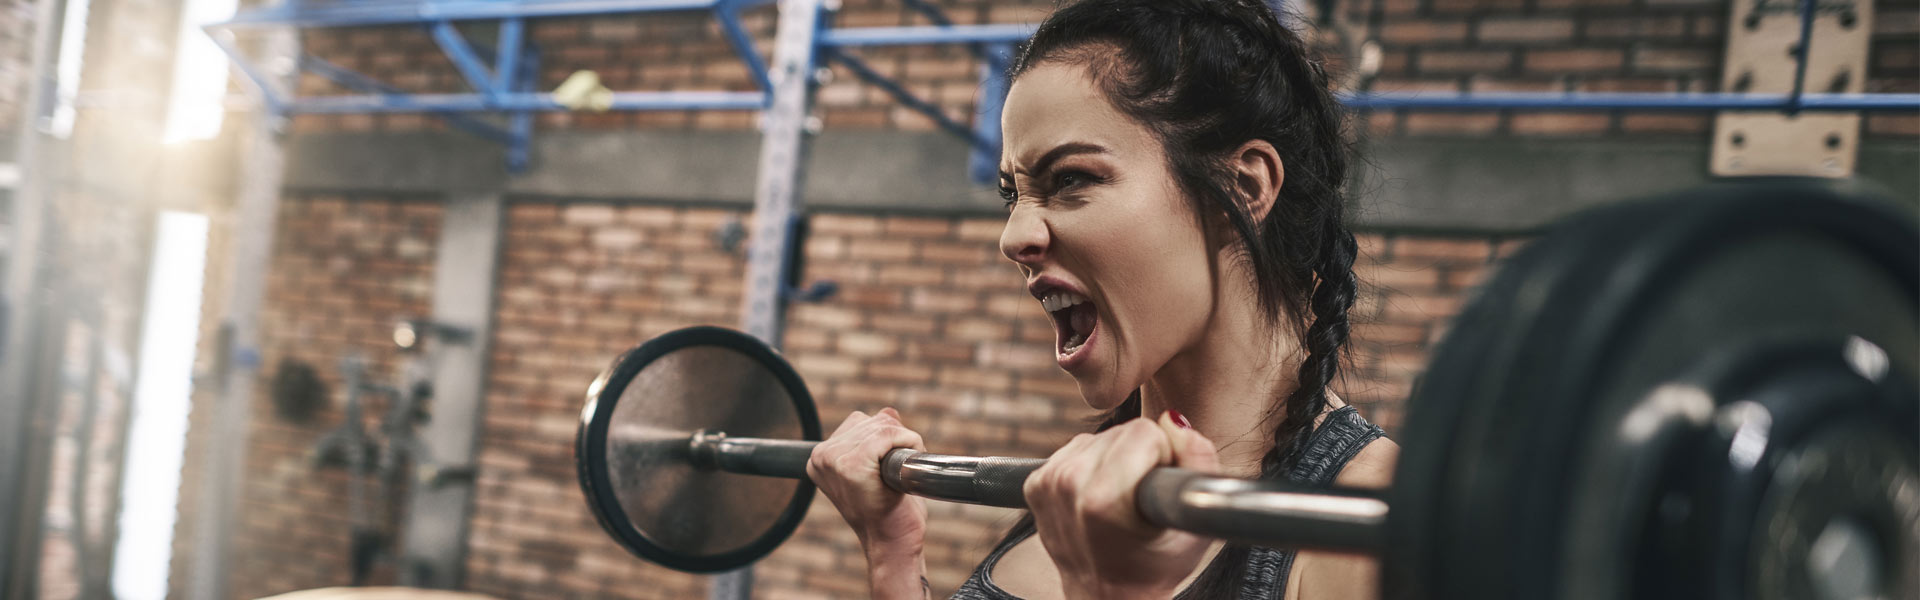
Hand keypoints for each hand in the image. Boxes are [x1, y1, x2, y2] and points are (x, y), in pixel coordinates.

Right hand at [807, 408, 930, 598]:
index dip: (883, 439)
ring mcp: (834, 459)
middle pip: (872, 420)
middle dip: (896, 439)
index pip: (859, 422)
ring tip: (900, 473)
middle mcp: (821, 455)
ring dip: (905, 443)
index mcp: (820, 457)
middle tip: (897, 473)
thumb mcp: (878, 467)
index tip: (886, 468)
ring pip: (883, 425)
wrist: (892, 540)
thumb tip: (887, 412)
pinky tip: (904, 470)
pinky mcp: (852, 464)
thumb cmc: (888, 509)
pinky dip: (909, 444)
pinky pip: (890, 434)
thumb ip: (876, 439)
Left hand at [1023, 412, 1221, 599]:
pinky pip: (1076, 449)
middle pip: (1120, 430)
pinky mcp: (1035, 483)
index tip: (1158, 490)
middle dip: (1139, 455)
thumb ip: (1199, 464)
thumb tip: (1174, 420)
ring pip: (1098, 437)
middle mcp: (1067, 485)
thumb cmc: (1155, 567)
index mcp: (1102, 498)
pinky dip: (1092, 465)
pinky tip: (1099, 497)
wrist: (1105, 598)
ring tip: (1121, 500)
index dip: (1163, 456)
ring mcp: (1047, 484)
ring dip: (1115, 458)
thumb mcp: (1194, 529)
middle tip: (1140, 498)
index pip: (1144, 431)